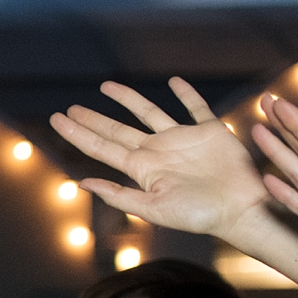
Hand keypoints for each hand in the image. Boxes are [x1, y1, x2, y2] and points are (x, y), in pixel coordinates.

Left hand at [50, 77, 265, 240]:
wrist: (240, 209)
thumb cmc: (199, 215)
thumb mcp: (153, 209)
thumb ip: (118, 196)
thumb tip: (81, 183)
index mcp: (142, 168)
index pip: (101, 146)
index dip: (77, 133)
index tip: (57, 119)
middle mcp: (157, 151)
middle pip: (117, 129)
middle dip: (93, 119)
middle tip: (70, 108)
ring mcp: (182, 140)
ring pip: (149, 112)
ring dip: (129, 99)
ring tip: (107, 86)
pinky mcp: (210, 132)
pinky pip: (196, 108)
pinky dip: (187, 94)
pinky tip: (175, 81)